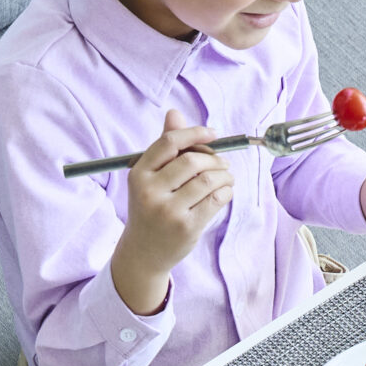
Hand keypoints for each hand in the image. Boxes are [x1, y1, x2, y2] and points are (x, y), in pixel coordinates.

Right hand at [111, 110, 234, 315]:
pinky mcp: (186, 228)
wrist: (143, 253)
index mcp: (138, 174)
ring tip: (227, 177)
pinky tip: (225, 191)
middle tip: (222, 164)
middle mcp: (150, 192)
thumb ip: (164, 148)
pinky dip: (226, 191)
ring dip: (224, 175)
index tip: (213, 134)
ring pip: (207, 180)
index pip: (169, 142)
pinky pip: (215, 200)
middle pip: (192, 161)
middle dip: (214, 158)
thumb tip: (174, 113)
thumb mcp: (150, 178)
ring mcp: (168, 212)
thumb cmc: (150, 208)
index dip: (195, 133)